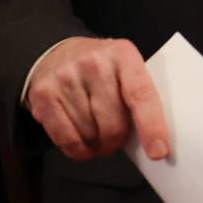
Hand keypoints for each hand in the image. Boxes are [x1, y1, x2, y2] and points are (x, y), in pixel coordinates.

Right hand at [26, 37, 170, 162]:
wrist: (57, 52)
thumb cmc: (100, 67)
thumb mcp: (125, 67)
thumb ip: (140, 94)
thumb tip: (155, 138)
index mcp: (122, 54)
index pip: (141, 94)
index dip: (152, 126)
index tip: (159, 151)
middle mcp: (94, 63)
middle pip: (114, 123)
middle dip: (117, 140)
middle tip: (116, 138)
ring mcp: (66, 78)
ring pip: (90, 134)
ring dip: (97, 143)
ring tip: (97, 131)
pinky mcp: (44, 95)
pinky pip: (66, 139)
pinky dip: (78, 150)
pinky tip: (83, 144)